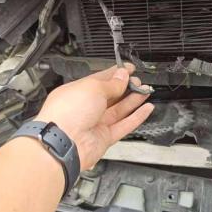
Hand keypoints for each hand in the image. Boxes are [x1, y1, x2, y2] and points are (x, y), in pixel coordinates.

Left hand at [34, 64, 153, 170]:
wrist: (64, 143)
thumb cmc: (67, 113)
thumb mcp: (92, 88)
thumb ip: (112, 83)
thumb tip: (122, 77)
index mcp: (78, 92)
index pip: (100, 80)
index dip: (116, 74)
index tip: (129, 69)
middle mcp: (86, 108)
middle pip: (111, 95)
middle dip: (126, 86)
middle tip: (138, 81)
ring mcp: (95, 123)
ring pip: (119, 109)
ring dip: (134, 100)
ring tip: (145, 91)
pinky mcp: (104, 137)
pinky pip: (125, 125)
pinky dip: (137, 117)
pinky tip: (146, 108)